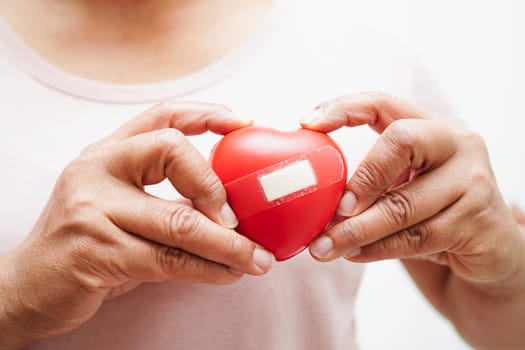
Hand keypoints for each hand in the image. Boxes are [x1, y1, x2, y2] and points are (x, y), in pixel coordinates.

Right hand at [0, 100, 273, 347]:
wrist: (29, 286)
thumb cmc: (87, 243)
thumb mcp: (121, 207)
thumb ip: (167, 200)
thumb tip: (231, 210)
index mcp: (107, 154)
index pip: (161, 115)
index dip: (206, 114)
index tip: (244, 123)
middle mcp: (97, 171)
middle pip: (171, 151)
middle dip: (217, 188)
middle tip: (244, 220)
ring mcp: (93, 210)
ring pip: (179, 220)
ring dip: (228, 244)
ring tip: (256, 259)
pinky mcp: (96, 252)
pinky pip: (168, 260)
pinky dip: (208, 269)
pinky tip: (228, 274)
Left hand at [303, 92, 524, 347]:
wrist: (489, 246)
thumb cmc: (434, 207)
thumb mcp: (406, 182)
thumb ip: (371, 177)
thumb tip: (309, 190)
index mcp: (431, 127)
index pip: (383, 102)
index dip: (344, 108)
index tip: (307, 125)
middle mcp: (456, 144)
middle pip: (400, 142)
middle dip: (360, 177)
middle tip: (333, 209)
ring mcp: (471, 182)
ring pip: (403, 204)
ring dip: (357, 230)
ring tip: (324, 246)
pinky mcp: (477, 221)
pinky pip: (416, 238)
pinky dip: (377, 250)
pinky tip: (353, 255)